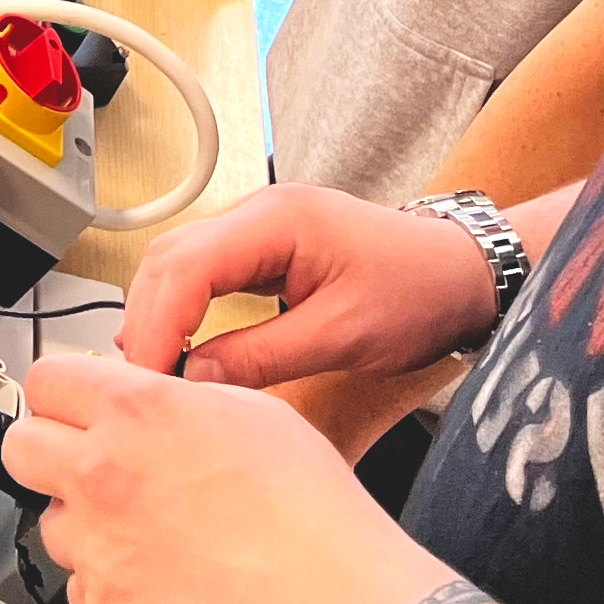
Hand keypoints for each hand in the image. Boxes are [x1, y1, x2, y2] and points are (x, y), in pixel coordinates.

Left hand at [2, 356, 444, 603]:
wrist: (323, 602)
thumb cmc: (306, 509)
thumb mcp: (251, 409)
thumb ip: (181, 397)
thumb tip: (154, 400)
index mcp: (139, 411)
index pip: (47, 377)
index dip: (65, 387)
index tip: (77, 399)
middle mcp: (102, 473)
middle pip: (19, 445)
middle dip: (49, 443)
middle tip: (90, 454)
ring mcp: (95, 547)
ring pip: (50, 518)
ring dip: (84, 515)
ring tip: (149, 523)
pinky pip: (79, 581)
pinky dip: (109, 575)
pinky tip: (162, 570)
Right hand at [119, 183, 493, 386]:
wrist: (462, 272)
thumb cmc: (418, 292)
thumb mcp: (342, 336)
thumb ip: (261, 357)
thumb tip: (193, 380)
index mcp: (279, 220)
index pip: (187, 265)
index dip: (157, 326)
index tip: (147, 383)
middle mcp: (262, 212)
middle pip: (171, 259)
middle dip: (146, 322)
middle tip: (141, 391)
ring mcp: (262, 228)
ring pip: (180, 264)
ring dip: (159, 317)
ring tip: (155, 379)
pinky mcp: (267, 249)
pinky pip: (206, 273)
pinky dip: (183, 311)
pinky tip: (181, 353)